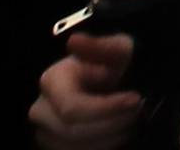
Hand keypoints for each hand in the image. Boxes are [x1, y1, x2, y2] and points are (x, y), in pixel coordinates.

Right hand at [30, 28, 144, 144]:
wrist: (105, 81)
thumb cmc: (111, 62)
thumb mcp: (116, 47)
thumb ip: (101, 46)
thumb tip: (73, 41)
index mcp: (51, 81)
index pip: (73, 108)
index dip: (106, 108)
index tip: (135, 99)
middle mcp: (41, 111)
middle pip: (75, 132)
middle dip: (112, 124)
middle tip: (138, 111)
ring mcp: (45, 134)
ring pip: (77, 149)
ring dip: (111, 139)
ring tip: (132, 121)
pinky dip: (104, 148)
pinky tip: (119, 133)